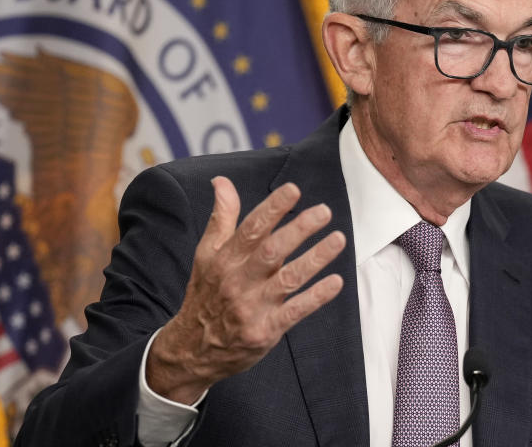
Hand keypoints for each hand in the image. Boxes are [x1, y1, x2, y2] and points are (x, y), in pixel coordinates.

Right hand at [146, 176, 345, 402]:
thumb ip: (221, 217)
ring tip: (338, 239)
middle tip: (324, 212)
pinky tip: (336, 281)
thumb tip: (222, 182)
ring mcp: (252, 307)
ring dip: (315, 258)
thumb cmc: (206, 294)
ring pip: (288, 279)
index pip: (251, 228)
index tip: (293, 190)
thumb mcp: (206, 255)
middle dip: (299, 229)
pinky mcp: (265, 331)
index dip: (273, 208)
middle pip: (272, 251)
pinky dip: (316, 297)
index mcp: (225, 259)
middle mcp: (238, 281)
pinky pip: (295, 311)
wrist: (192, 349)